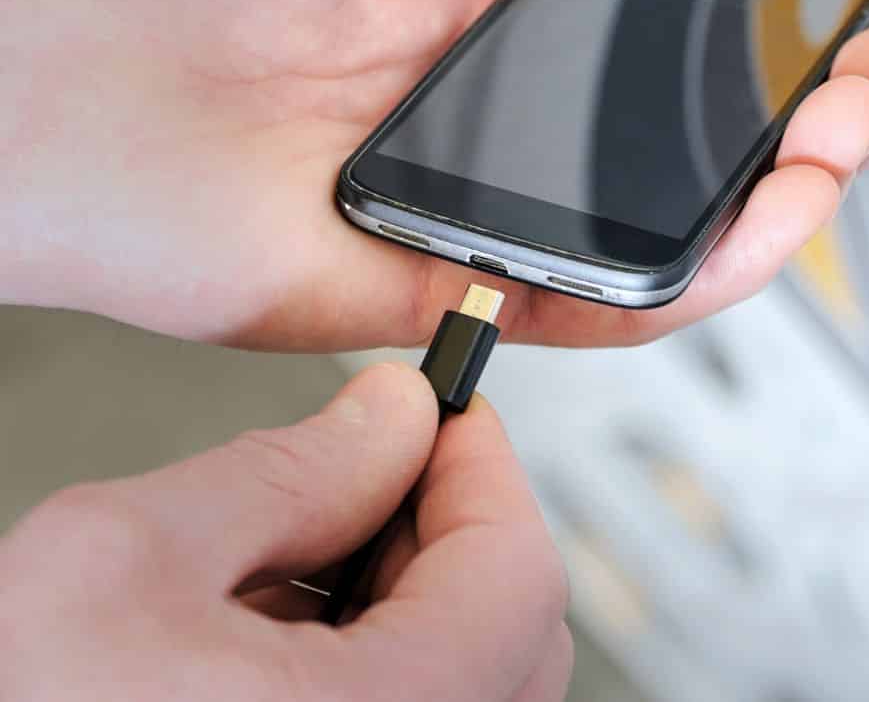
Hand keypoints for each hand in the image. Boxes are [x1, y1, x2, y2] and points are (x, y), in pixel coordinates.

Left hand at [0, 0, 868, 351]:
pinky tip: (769, 221)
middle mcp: (492, 134)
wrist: (38, 88)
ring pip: (665, 235)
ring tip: (853, 138)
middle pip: (679, 151)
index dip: (748, 38)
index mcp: (473, 35)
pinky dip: (693, 272)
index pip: (649, 53)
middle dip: (802, 116)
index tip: (826, 7)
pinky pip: (594, 302)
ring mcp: (482, 217)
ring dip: (779, 195)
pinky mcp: (453, 288)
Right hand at [0, 364, 567, 701]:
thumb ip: (288, 472)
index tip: (445, 415)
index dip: (485, 471)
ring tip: (283, 566)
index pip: (517, 573)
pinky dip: (371, 666)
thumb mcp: (129, 559)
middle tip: (364, 475)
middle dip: (439, 533)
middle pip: (509, 633)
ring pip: (464, 680)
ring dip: (401, 602)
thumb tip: (391, 416)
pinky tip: (269, 640)